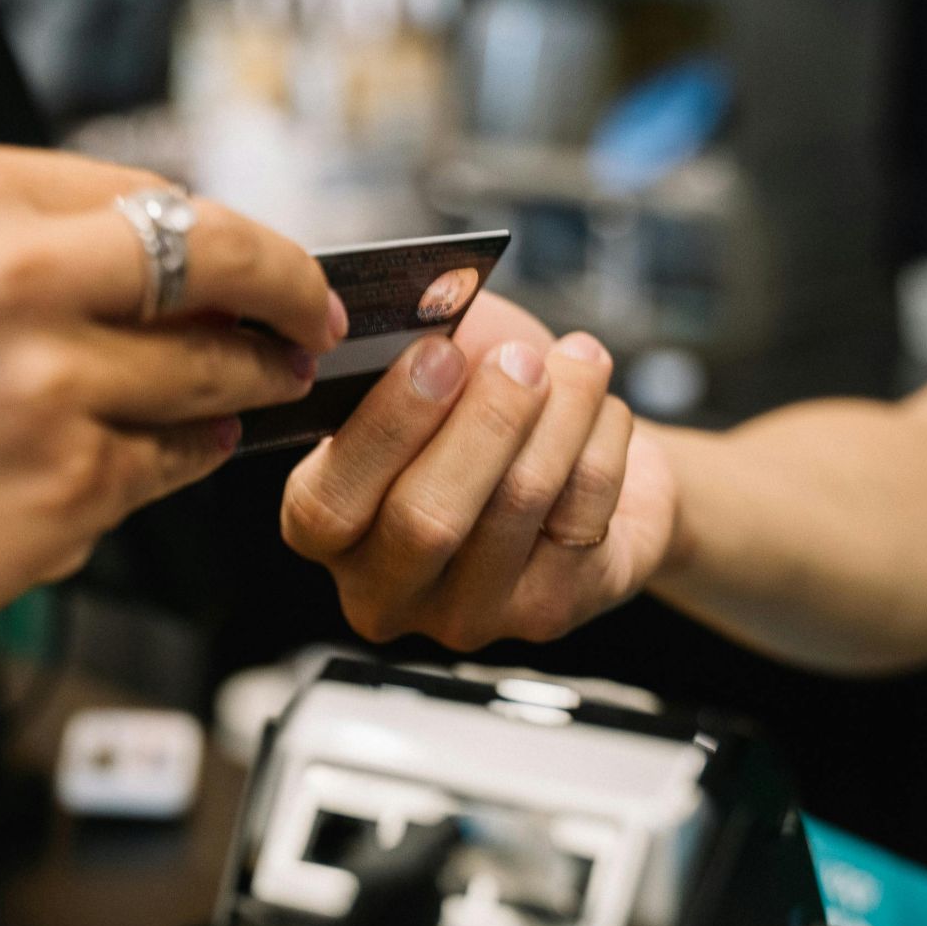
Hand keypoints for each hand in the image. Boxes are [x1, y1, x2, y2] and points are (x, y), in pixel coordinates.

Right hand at [0, 146, 341, 669]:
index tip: (268, 263)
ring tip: (254, 388)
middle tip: (315, 318)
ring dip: (248, 383)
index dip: (236, 237)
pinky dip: (186, 457)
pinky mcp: (70, 483)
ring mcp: (50, 384)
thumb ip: (42, 250)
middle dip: (291, 293)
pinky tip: (166, 452)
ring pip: (213, 372)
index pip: (161, 196)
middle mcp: (16, 276)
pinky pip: (174, 460)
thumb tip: (187, 268)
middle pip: (222, 261)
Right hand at [281, 292, 675, 650]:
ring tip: (577, 360)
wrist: (577, 463)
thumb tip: (428, 312)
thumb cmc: (477, 412)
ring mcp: (465, 614)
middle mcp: (384, 590)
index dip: (388, 425)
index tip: (438, 352)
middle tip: (519, 361)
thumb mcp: (424, 374)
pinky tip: (600, 407)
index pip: (330, 504)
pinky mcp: (545, 613)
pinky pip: (582, 511)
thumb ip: (405, 355)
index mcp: (324, 531)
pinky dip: (601, 439)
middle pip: (425, 519)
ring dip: (559, 413)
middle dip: (483, 422)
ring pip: (516, 504)